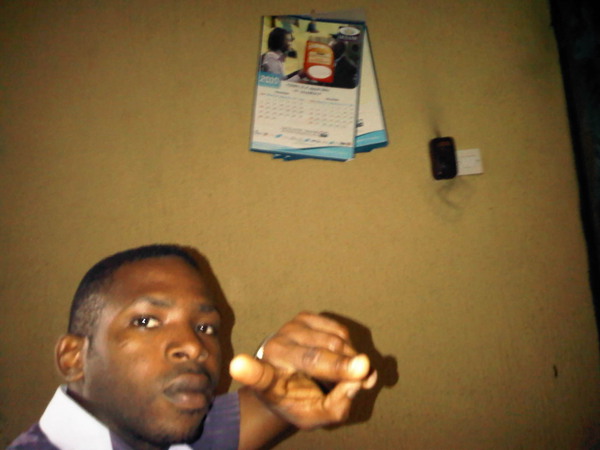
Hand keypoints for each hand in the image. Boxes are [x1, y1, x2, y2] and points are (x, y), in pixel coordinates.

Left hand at [230, 312, 376, 429]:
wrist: (290, 378)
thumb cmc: (300, 400)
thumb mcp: (316, 416)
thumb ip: (338, 405)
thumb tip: (359, 379)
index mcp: (267, 382)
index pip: (257, 376)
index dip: (249, 371)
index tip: (237, 365)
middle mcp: (273, 351)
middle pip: (313, 358)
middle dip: (342, 366)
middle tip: (364, 374)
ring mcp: (288, 330)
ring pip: (331, 342)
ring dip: (350, 359)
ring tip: (348, 375)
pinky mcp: (304, 317)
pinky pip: (338, 331)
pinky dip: (349, 347)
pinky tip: (344, 359)